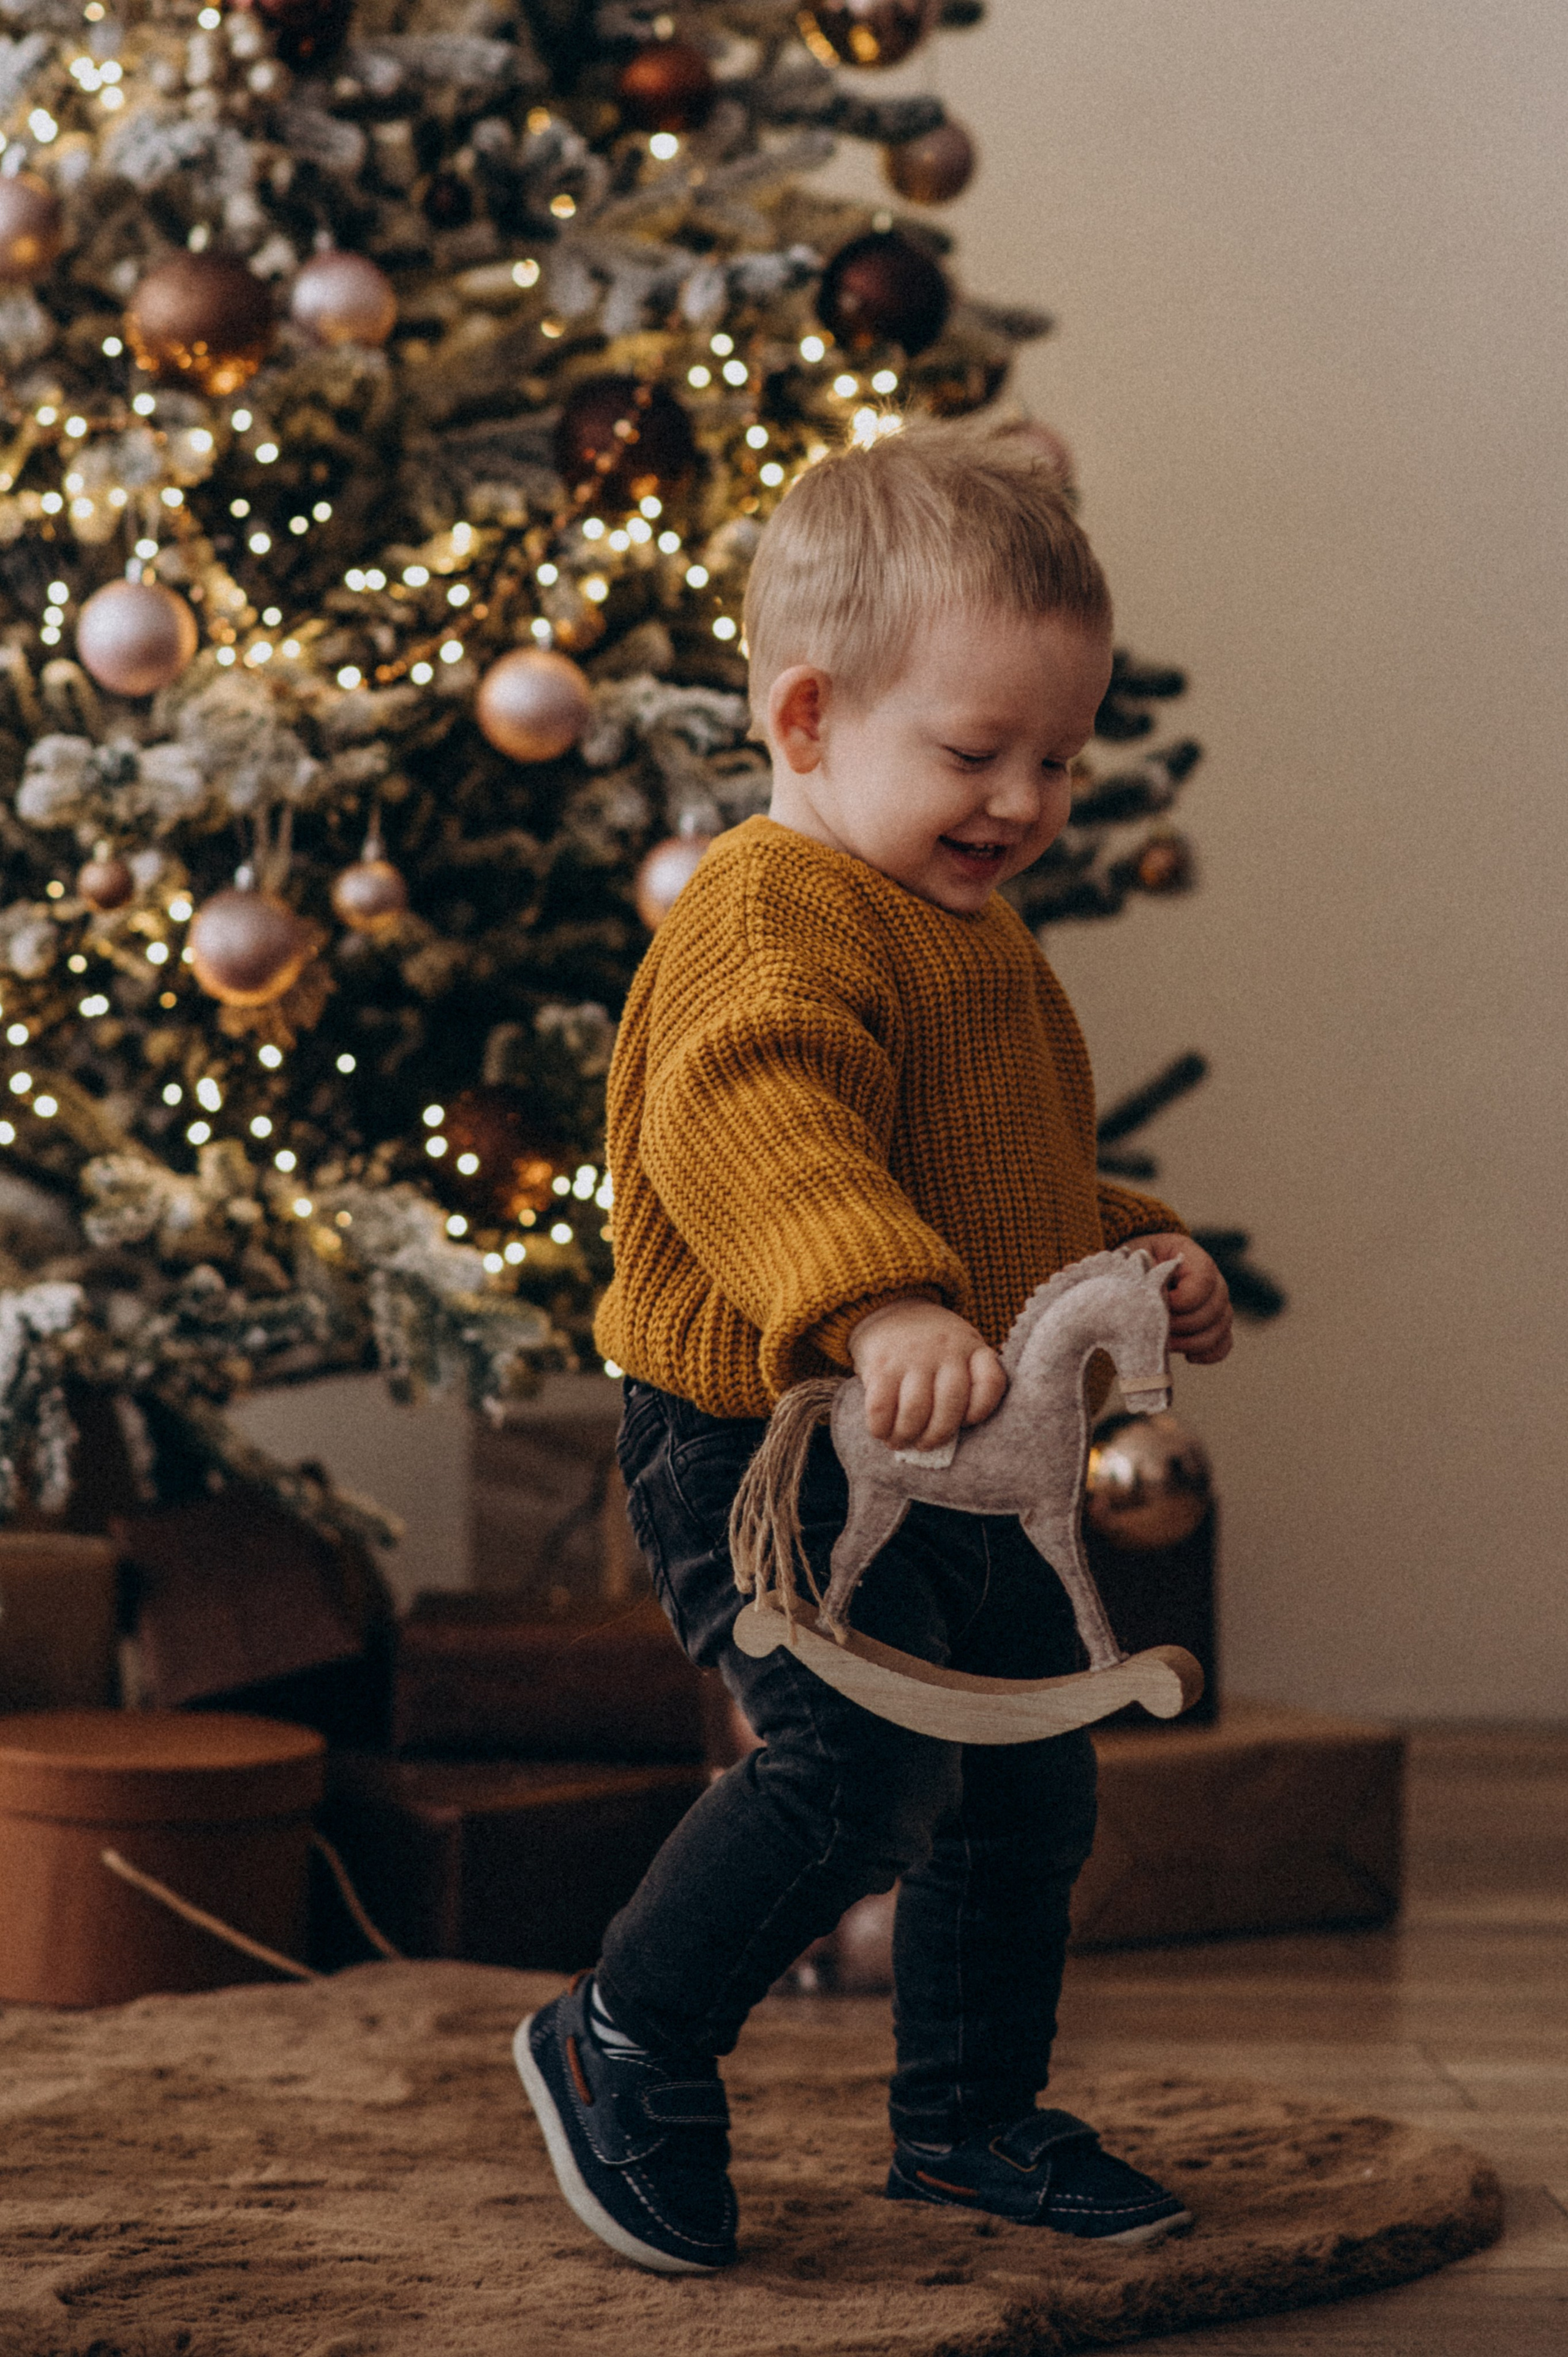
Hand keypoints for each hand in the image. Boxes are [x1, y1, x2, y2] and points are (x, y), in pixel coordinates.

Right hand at [847, 1297, 1007, 1450]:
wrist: (890, 1309)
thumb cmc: (932, 1344)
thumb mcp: (961, 1349)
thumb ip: (967, 1381)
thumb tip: (954, 1436)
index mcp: (972, 1348)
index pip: (990, 1383)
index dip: (981, 1411)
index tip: (966, 1422)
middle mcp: (945, 1350)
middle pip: (950, 1405)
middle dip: (936, 1435)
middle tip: (925, 1444)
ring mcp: (912, 1356)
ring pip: (915, 1411)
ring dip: (907, 1435)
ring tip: (901, 1441)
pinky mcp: (881, 1364)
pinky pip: (881, 1407)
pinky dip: (881, 1427)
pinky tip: (882, 1431)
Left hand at [1139, 1235, 1232, 1364]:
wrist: (1136, 1273)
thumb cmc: (1135, 1265)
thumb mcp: (1136, 1262)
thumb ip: (1147, 1276)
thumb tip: (1161, 1301)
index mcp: (1193, 1258)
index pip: (1204, 1280)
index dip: (1183, 1300)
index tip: (1158, 1305)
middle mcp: (1213, 1281)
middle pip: (1214, 1309)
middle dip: (1182, 1325)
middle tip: (1155, 1329)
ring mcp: (1217, 1304)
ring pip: (1220, 1329)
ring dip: (1191, 1342)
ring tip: (1164, 1343)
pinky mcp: (1215, 1325)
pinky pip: (1223, 1344)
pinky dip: (1208, 1354)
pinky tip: (1188, 1357)